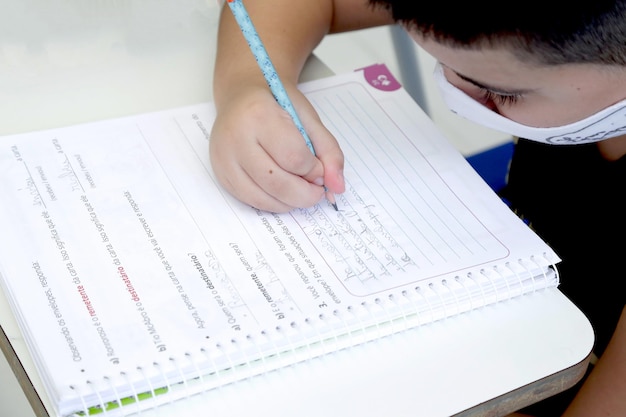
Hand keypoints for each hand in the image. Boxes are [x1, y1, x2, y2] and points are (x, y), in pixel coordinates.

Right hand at [210, 84, 344, 212]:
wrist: (241, 96)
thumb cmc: (276, 104)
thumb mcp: (308, 119)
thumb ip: (329, 151)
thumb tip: (337, 187)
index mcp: (259, 114)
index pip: (293, 157)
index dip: (314, 170)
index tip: (319, 167)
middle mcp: (236, 137)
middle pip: (277, 183)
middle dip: (305, 194)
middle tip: (317, 190)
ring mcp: (224, 158)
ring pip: (263, 197)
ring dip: (290, 202)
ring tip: (301, 190)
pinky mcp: (220, 174)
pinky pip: (250, 200)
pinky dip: (273, 203)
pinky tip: (284, 193)